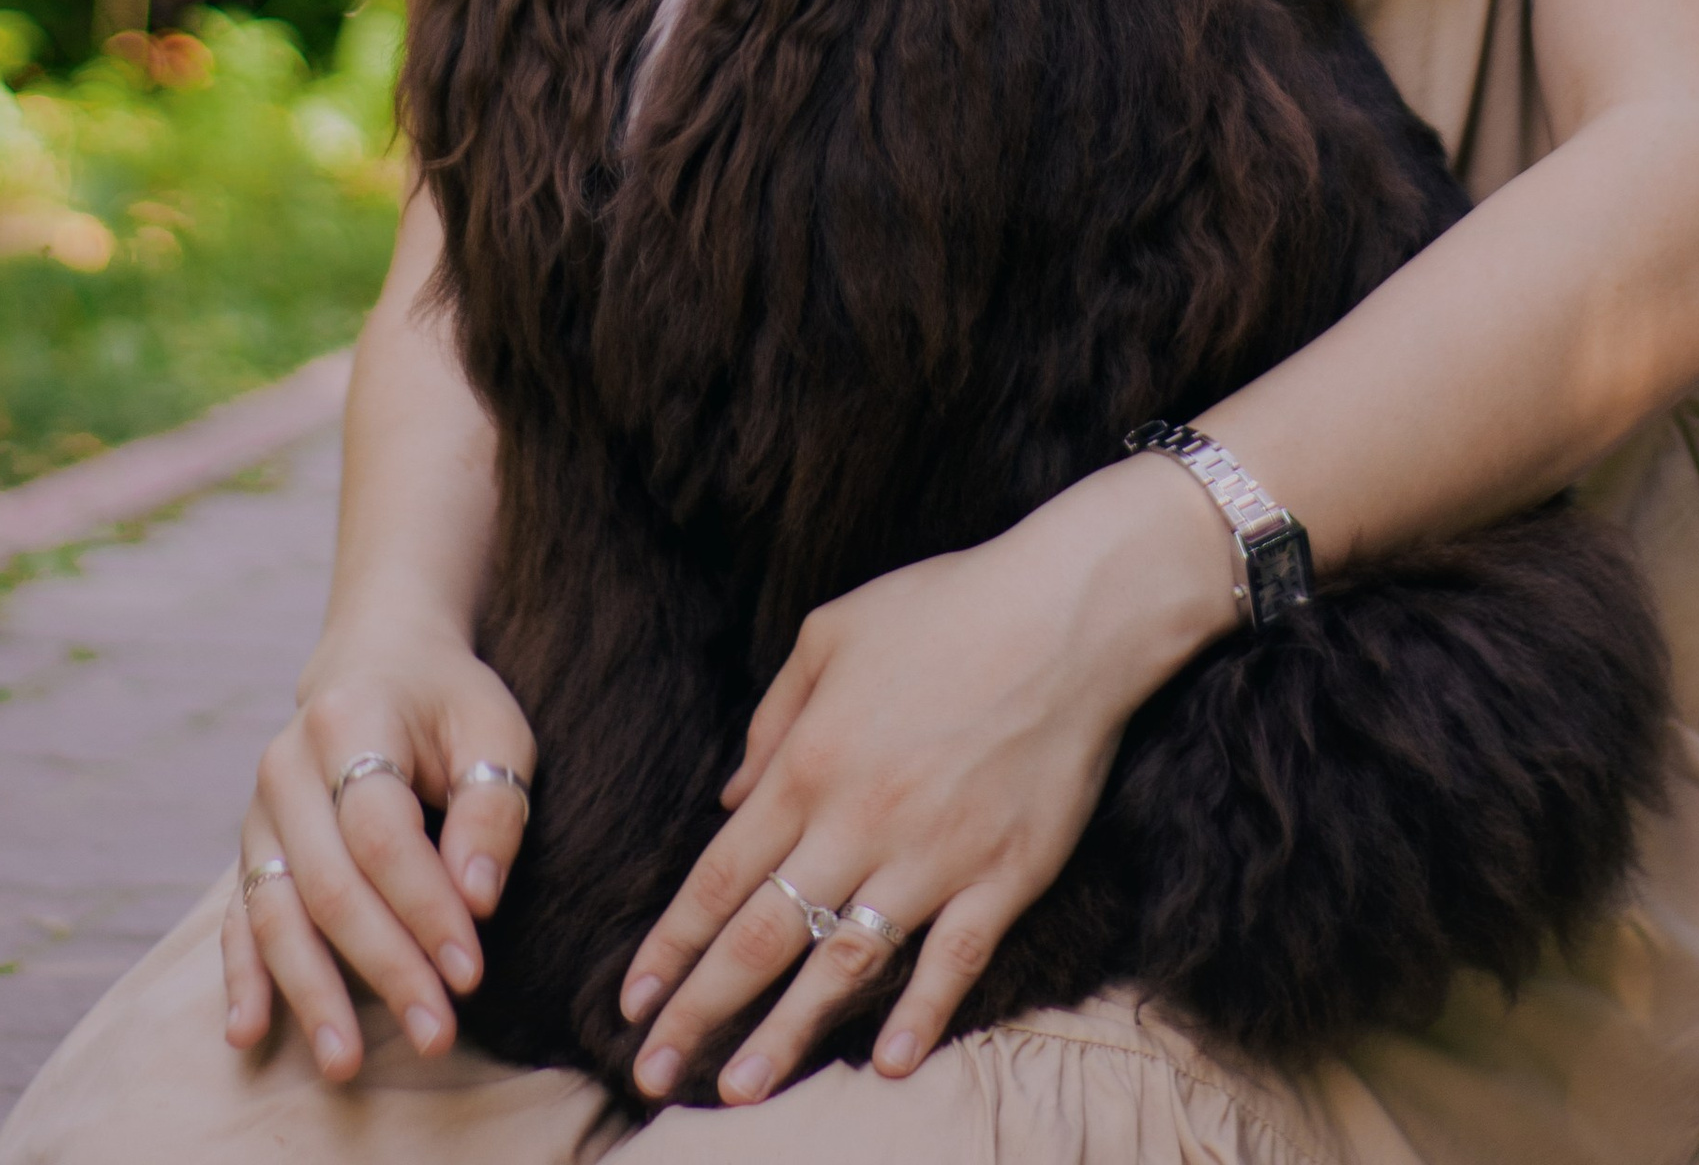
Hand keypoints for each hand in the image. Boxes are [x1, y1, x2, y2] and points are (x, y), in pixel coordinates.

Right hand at [220, 611, 535, 1085]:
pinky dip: (243, 977)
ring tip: (345, 1062)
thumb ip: (490, 806)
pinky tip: (249, 1031)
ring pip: (277, 912)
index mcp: (348, 719)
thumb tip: (477, 901)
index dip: (425, 906)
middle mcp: (287, 765)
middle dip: (384, 966)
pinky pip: (238, 919)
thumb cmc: (446, 701)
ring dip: (312, 992)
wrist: (375, 658)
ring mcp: (259, 811)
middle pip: (329, 884)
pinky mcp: (251, 849)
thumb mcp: (492, 728)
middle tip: (434, 1033)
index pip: (382, 833)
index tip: (469, 971)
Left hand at [618, 458, 1230, 1105]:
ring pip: (843, 963)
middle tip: (653, 1075)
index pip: (720, 875)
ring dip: (787, 1034)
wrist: (1067, 614)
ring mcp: (933, 855)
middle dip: (700, 1010)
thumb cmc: (945, 607)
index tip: (632, 1000)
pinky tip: (889, 1066)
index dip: (671, 945)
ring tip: (739, 1091)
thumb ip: (773, 716)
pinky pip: (953, 962)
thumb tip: (731, 797)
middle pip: (762, 935)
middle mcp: (859, 820)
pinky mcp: (1002, 875)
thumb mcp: (832, 631)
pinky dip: (921, 1016)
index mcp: (811, 761)